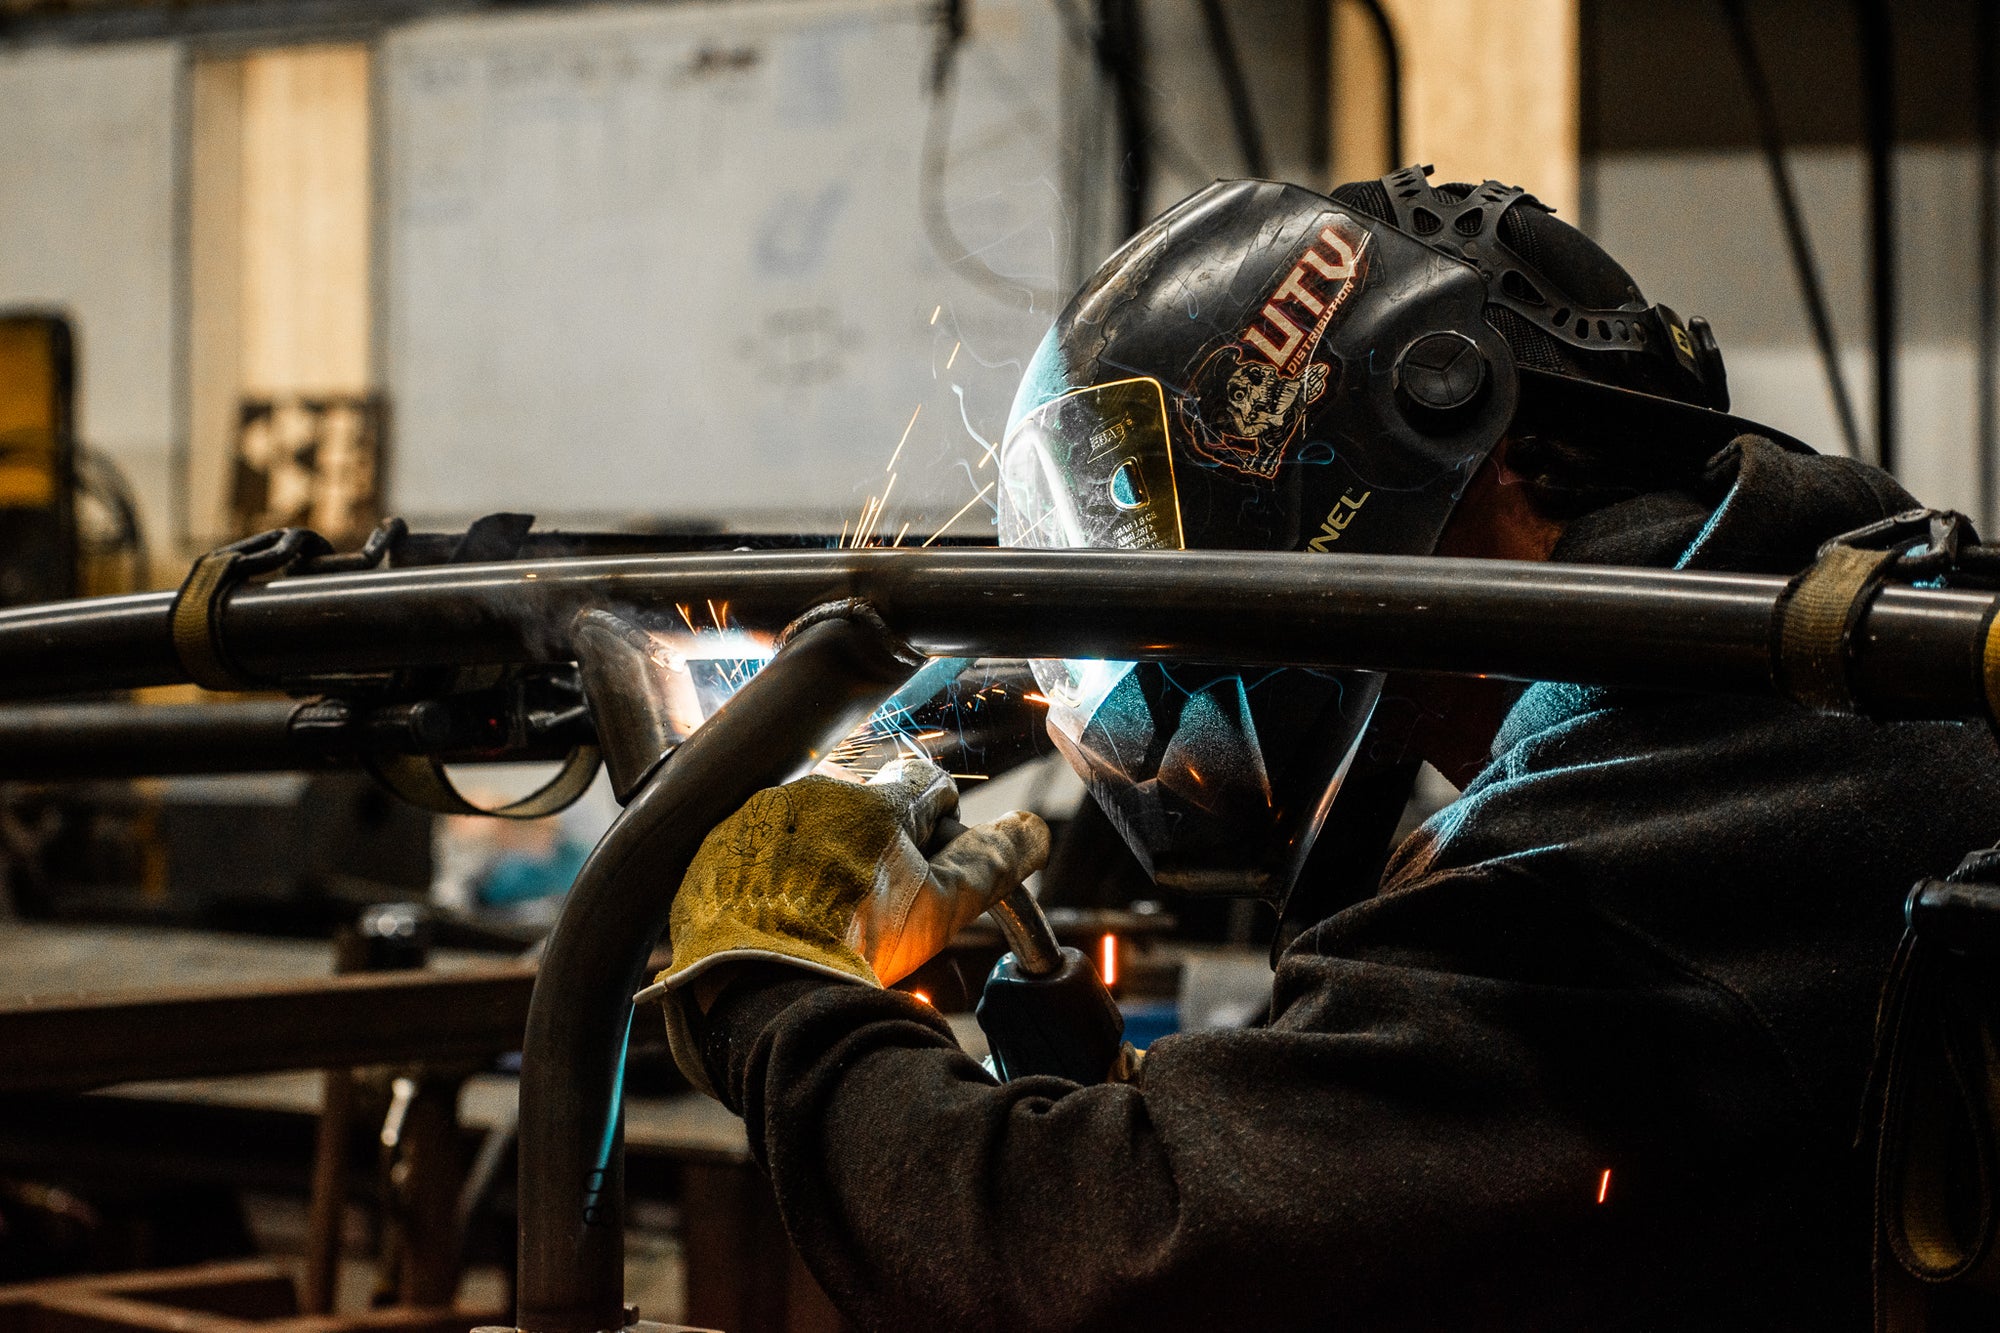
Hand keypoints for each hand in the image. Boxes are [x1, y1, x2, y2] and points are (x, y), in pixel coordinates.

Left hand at [657, 756, 1048, 989]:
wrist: (763, 991)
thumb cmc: (859, 948)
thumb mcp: (944, 909)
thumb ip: (996, 862)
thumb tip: (1034, 831)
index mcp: (874, 798)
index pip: (929, 787)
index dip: (941, 831)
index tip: (931, 870)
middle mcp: (812, 792)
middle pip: (867, 807)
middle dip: (881, 847)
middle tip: (881, 908)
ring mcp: (758, 819)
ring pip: (811, 827)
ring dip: (825, 860)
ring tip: (828, 922)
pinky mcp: (716, 850)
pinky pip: (757, 852)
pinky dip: (773, 879)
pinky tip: (784, 923)